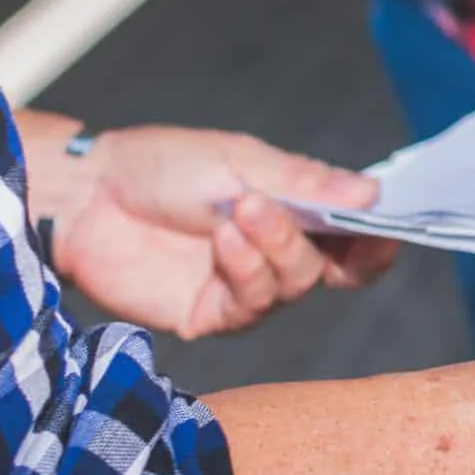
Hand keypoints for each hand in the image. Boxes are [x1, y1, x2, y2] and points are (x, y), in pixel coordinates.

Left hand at [47, 127, 394, 338]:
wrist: (87, 197)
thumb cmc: (164, 166)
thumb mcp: (242, 160)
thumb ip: (307, 184)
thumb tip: (374, 194)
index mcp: (296, 213)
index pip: (356, 239)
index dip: (379, 240)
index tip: (387, 228)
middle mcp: (278, 254)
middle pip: (339, 269)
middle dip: (325, 240)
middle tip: (292, 208)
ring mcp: (247, 287)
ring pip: (297, 284)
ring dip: (275, 246)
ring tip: (238, 212)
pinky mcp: (213, 314)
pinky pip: (253, 304)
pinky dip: (246, 269)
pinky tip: (223, 239)